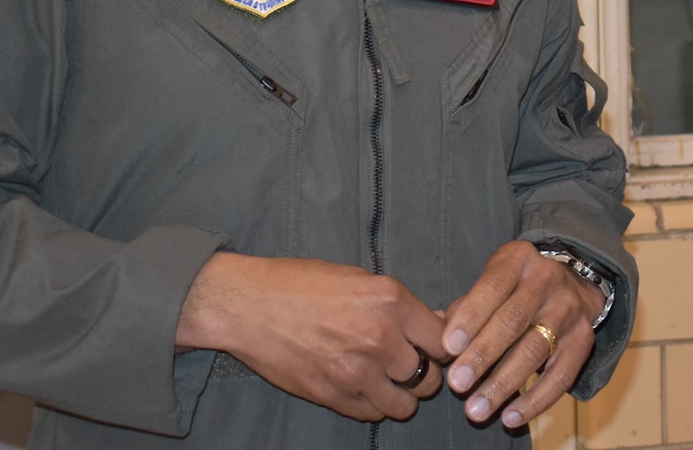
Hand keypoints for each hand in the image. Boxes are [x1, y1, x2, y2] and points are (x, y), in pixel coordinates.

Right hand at [175, 253, 448, 421]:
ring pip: (405, 404)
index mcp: (391, 301)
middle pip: (430, 376)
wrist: (248, 305)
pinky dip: (374, 406)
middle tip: (412, 366)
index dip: (444, 346)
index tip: (434, 347)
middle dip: (426, 373)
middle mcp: (379, 338)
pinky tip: (365, 388)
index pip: (444, 340)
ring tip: (390, 382)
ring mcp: (355, 371)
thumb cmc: (303, 284)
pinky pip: (371, 414)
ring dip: (403, 396)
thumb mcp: (362, 279)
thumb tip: (435, 324)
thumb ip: (400, 306)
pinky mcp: (331, 395)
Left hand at [441, 241, 600, 428]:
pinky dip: (536, 400)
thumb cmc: (514, 289)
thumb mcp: (491, 283)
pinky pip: (562, 375)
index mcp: (518, 260)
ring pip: (537, 349)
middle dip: (483, 354)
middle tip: (457, 384)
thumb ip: (463, 309)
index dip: (470, 316)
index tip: (448, 347)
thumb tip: (432, 340)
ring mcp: (569, 309)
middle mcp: (548, 279)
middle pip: (514, 319)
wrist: (573, 282)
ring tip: (476, 409)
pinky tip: (510, 417)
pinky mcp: (583, 340)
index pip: (493, 286)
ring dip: (504, 383)